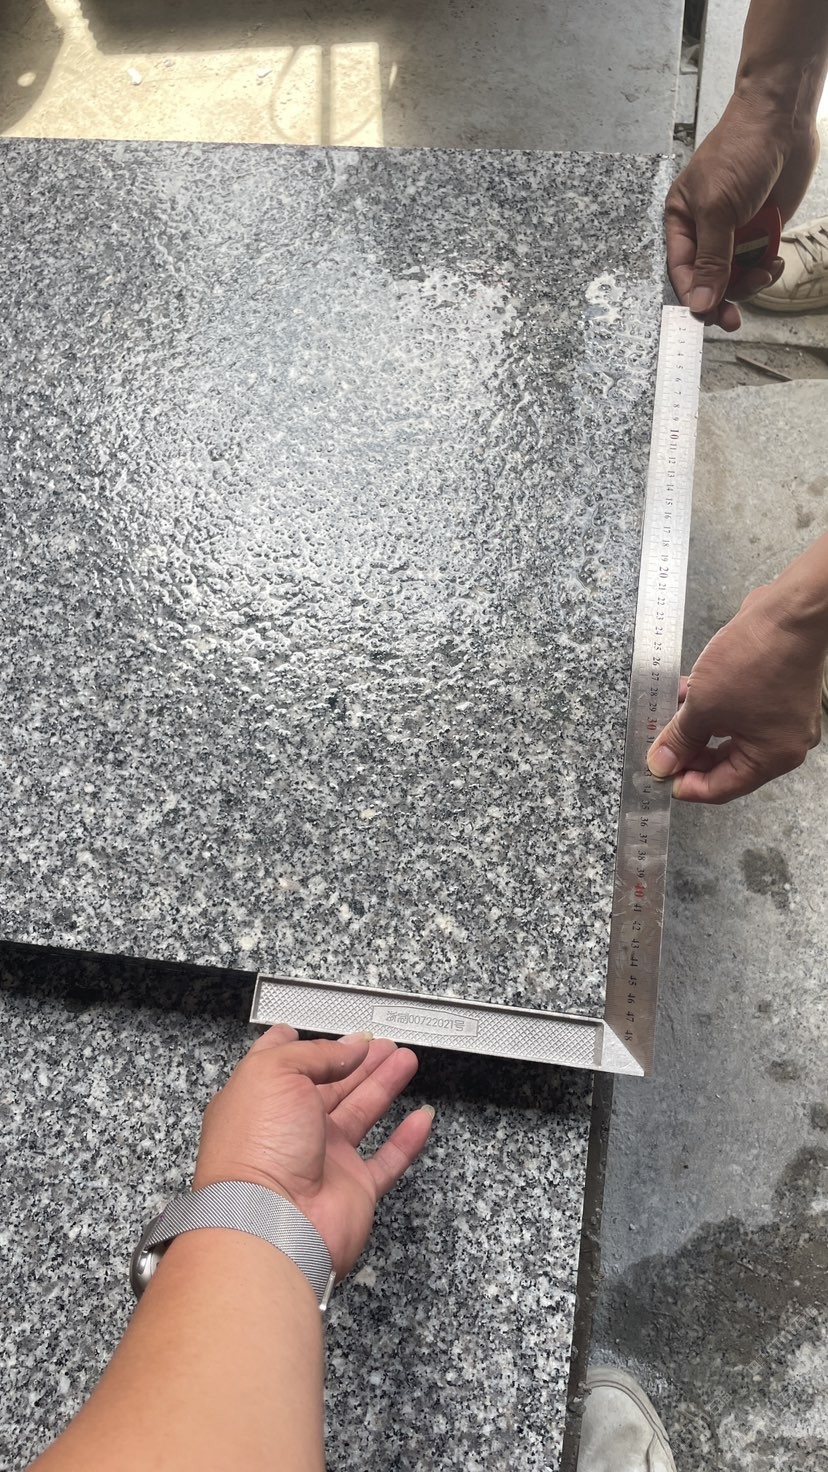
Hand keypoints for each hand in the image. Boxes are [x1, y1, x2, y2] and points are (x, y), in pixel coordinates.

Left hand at [193, 1027, 432, 1277]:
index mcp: (260, 1100)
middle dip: (358, 1061)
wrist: (271, 1222)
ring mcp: (322, 1160)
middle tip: (383, 1044)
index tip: (332, 1031)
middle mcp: (289, 1130)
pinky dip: (407, 1140)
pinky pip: (387, 1160)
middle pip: (331, 1085)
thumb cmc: (256, 1149)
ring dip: (384, 1086)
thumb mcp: (276, 1073)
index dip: (310, 1045)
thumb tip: (349, 1048)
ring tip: (405, 1061)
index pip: (285, 1064)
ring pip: (361, 1114)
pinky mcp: (352, 1189)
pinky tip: (421, 1119)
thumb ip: (316, 1054)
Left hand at [646, 583, 823, 802]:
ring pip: (728, 732)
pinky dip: (711, 706)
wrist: (790, 611)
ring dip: (695, 727)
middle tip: (658, 747)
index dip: (685, 785)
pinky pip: (736, 709)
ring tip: (664, 718)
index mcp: (772, 757)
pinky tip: (683, 694)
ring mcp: (781, 716)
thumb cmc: (759, 658)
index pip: (722, 788)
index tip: (658, 775)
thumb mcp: (705, 706)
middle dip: (688, 754)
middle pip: (726, 762)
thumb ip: (679, 738)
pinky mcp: (774, 691)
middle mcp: (782, 741)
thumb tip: (661, 763)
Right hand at [666, 90, 818, 330]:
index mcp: (682, 222)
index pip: (681, 271)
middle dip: (722, 297)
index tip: (709, 314)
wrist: (781, 121)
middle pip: (708, 280)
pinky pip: (759, 263)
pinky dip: (767, 268)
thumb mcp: (718, 208)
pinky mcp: (760, 230)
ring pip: (735, 276)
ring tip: (765, 272)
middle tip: (732, 319)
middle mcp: (705, 230)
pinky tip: (775, 262)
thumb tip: (699, 302)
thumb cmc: (739, 150)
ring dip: (750, 282)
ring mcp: (734, 231)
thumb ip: (710, 259)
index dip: (694, 295)